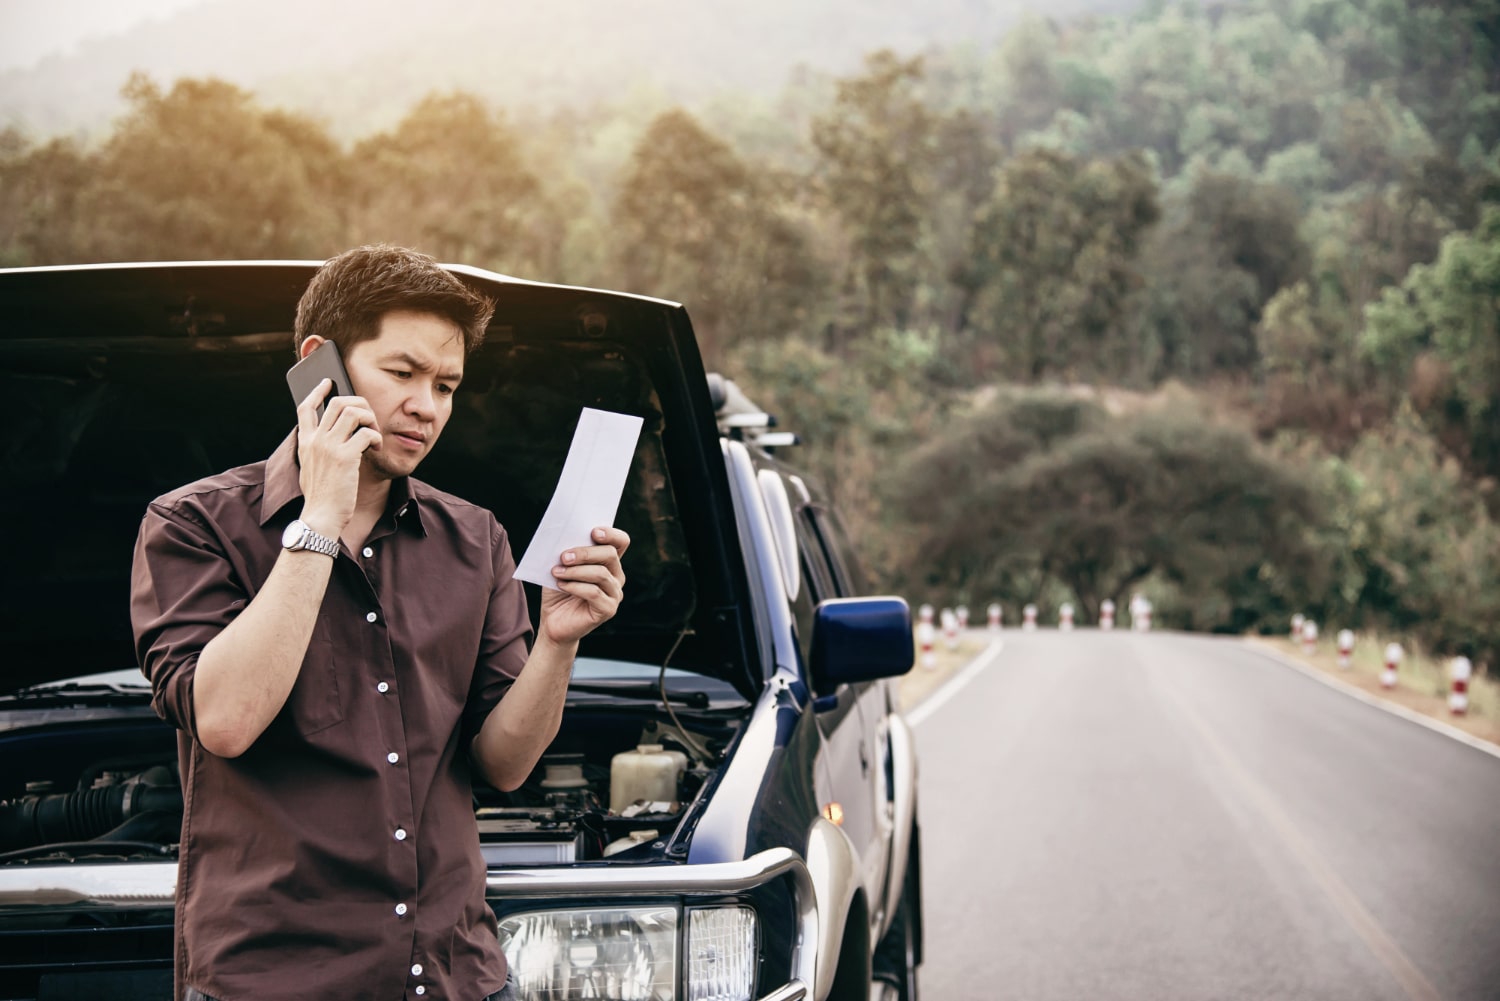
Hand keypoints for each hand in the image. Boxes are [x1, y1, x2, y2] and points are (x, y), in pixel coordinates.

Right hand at [295, 379, 380, 535]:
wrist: (321, 516)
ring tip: (374, 433)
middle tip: (368, 416)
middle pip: (337, 403)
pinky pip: (366, 433)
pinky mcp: (345, 457)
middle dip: (358, 403)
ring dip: (370, 418)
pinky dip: (375, 436)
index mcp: (305, 442)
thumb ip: (315, 449)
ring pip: (353, 412)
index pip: (305, 407)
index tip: (328, 382)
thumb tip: (328, 436)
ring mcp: (329, 447)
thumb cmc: (321, 495)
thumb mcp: (310, 467)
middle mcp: (315, 440)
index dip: (318, 391)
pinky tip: (376, 446)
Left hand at [540, 526, 629, 645]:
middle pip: (610, 554)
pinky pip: (594, 592)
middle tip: (564, 556)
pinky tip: (562, 585)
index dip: (611, 534)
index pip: (621, 542)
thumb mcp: (561, 567)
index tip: (593, 532)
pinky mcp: (608, 609)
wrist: (553, 622)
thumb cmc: (558, 592)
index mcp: (608, 562)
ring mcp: (615, 594)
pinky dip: (576, 586)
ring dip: (576, 571)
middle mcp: (616, 576)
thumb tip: (565, 538)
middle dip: (585, 553)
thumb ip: (568, 553)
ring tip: (557, 571)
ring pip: (601, 574)